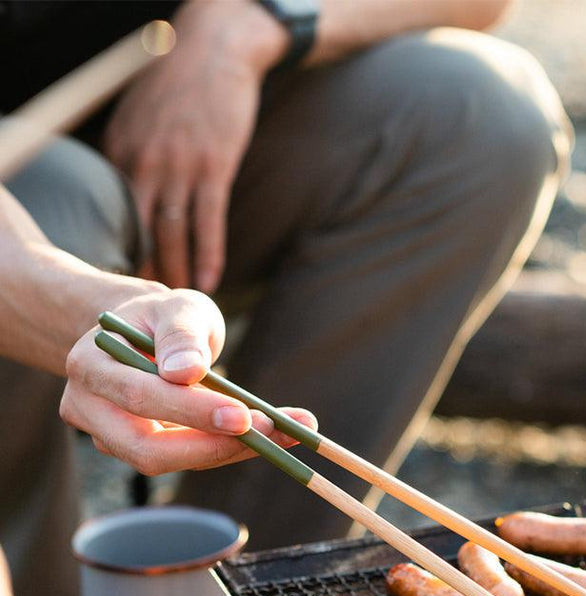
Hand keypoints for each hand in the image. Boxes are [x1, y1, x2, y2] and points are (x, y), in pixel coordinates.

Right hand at [60, 288, 316, 473]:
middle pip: (146, 448)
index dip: (192, 411)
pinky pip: (190, 457)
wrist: (149, 332)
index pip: (140, 398)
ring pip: (173, 460)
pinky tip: (276, 435)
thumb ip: (181, 335)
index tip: (244, 415)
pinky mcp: (145, 450)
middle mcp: (91, 409)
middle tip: (272, 432)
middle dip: (213, 446)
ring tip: (290, 431)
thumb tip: (186, 373)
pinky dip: (233, 448)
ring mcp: (113, 436)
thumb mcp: (177, 308)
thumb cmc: (164, 316)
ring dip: (233, 451)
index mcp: (91, 366)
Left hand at [103, 1, 288, 293]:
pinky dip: (209, 256)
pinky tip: (210, 281)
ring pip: (172, 233)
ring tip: (181, 301)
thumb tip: (134, 198)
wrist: (217, 49)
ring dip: (177, 271)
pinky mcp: (213, 167)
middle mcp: (144, 161)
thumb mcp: (141, 115)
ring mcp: (179, 165)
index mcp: (121, 150)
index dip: (124, 251)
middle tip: (151, 304)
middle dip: (145, 271)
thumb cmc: (180, 86)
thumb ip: (132, 155)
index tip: (128, 278)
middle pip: (140, 230)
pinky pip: (208, 222)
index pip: (118, 214)